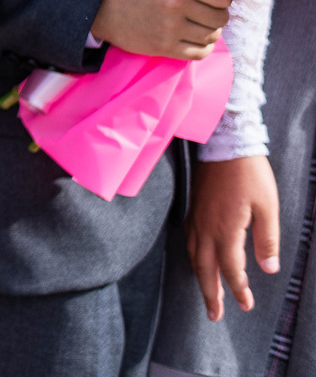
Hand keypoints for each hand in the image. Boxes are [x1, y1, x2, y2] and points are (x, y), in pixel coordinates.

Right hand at [93, 0, 232, 59]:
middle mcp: (176, 5)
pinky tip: (194, 36)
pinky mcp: (164, 47)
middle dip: (217, 12)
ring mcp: (170, 29)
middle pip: (220, 18)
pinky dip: (202, 46)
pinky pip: (200, 52)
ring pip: (212, 35)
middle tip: (207, 8)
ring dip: (210, 29)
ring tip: (200, 22)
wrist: (99, 4)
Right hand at [189, 155, 280, 319]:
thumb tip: (269, 268)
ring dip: (200, 278)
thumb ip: (267, 239)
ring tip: (206, 294)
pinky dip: (192, 257)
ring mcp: (196, 218)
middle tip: (214, 315)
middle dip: (211, 293)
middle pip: (205, 268)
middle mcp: (206, 228)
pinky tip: (196, 260)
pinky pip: (188, 241)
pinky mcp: (193, 209)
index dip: (238, 289)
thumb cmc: (250, 175)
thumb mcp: (268, 207)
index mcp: (226, 229)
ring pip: (193, 256)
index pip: (231, 269)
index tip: (245, 305)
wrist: (224, 143)